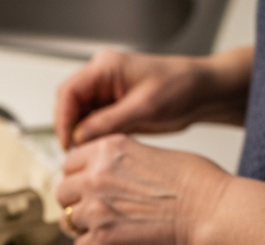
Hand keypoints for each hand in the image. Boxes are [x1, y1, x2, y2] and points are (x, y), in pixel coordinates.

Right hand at [54, 47, 253, 149]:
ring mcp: (107, 92)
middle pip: (70, 104)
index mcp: (105, 67)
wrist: (202, 92)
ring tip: (89, 156)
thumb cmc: (180, 87)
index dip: (62, 119)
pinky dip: (95, 138)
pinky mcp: (114, 107)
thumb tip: (79, 136)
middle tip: (75, 153)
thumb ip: (108, 122)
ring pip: (80, 117)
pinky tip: (101, 152)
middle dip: (70, 129)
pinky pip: (94, 123)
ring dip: (82, 136)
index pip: (68, 92)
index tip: (67, 143)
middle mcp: (102, 77)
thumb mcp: (144, 108)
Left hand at [55, 134, 230, 244]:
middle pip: (63, 191)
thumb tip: (111, 174)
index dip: (78, 175)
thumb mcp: (151, 153)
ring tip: (105, 227)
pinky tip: (111, 243)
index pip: (70, 162)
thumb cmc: (196, 185)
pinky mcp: (103, 240)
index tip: (84, 183)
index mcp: (108, 150)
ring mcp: (96, 210)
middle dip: (77, 200)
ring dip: (84, 226)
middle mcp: (96, 177)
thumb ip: (121, 162)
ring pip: (68, 220)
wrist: (210, 214)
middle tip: (93, 208)